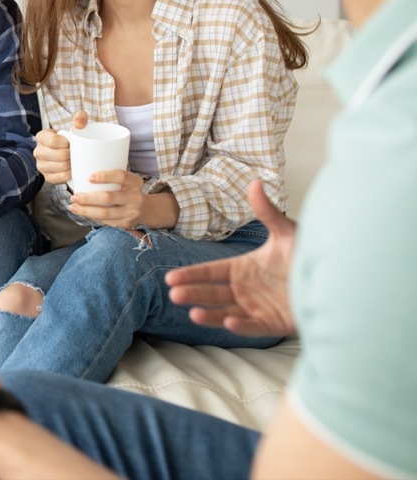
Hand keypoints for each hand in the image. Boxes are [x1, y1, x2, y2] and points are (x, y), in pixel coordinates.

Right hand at [33, 110, 87, 184]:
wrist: (69, 151)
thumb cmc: (72, 136)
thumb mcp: (77, 123)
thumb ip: (80, 118)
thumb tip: (78, 124)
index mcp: (41, 136)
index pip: (53, 141)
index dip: (66, 143)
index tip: (71, 143)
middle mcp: (38, 151)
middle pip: (59, 156)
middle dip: (72, 155)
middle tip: (77, 153)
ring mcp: (41, 166)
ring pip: (61, 167)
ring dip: (72, 165)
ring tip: (75, 160)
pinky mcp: (47, 177)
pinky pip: (60, 178)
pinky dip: (69, 175)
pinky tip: (72, 170)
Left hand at [68, 170, 147, 228]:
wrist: (144, 209)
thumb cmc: (126, 190)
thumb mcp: (126, 181)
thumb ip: (112, 176)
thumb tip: (83, 169)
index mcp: (135, 182)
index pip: (121, 176)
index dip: (104, 176)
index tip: (89, 177)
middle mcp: (136, 198)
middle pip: (109, 197)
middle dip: (88, 198)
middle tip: (74, 196)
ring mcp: (132, 212)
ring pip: (105, 213)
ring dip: (86, 210)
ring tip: (73, 207)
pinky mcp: (126, 224)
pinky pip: (105, 221)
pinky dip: (92, 217)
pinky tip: (83, 213)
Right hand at [166, 181, 296, 336]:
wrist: (337, 278)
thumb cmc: (308, 254)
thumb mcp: (286, 232)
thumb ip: (267, 212)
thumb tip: (255, 183)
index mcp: (243, 268)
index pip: (211, 272)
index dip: (192, 275)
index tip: (172, 278)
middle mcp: (246, 289)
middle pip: (213, 293)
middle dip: (194, 294)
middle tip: (175, 294)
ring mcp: (258, 307)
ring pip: (227, 312)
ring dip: (210, 314)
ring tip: (194, 313)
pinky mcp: (274, 323)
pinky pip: (253, 327)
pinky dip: (241, 326)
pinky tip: (229, 322)